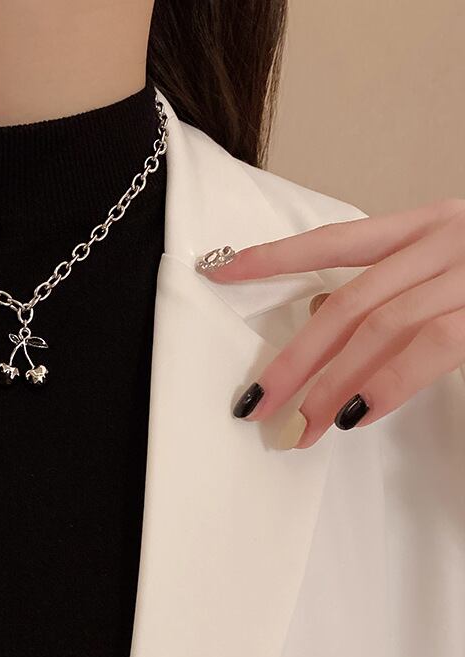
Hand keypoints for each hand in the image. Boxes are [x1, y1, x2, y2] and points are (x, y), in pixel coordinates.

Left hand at [202, 197, 464, 448]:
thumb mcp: (447, 266)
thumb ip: (387, 284)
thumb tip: (320, 308)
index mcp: (426, 226)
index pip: (333, 241)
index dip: (273, 258)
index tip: (219, 272)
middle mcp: (442, 240)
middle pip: (345, 304)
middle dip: (294, 360)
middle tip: (256, 404)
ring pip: (377, 329)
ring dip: (331, 385)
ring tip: (302, 427)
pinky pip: (429, 348)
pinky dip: (387, 384)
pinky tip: (354, 415)